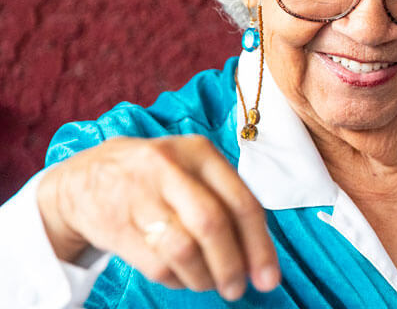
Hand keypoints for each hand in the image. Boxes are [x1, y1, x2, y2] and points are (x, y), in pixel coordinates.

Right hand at [36, 135, 279, 299]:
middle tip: (237, 289)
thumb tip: (261, 259)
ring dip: (203, 277)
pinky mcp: (114, 224)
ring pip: (183, 248)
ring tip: (209, 284)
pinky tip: (181, 277)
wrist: (82, 179)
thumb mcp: (191, 170)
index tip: (269, 278)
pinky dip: (176, 279)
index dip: (260, 246)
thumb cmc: (155, 179)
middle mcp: (170, 167)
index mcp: (199, 152)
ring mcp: (138, 194)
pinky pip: (156, 264)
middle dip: (231, 266)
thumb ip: (227, 203)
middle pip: (212, 225)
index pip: (241, 202)